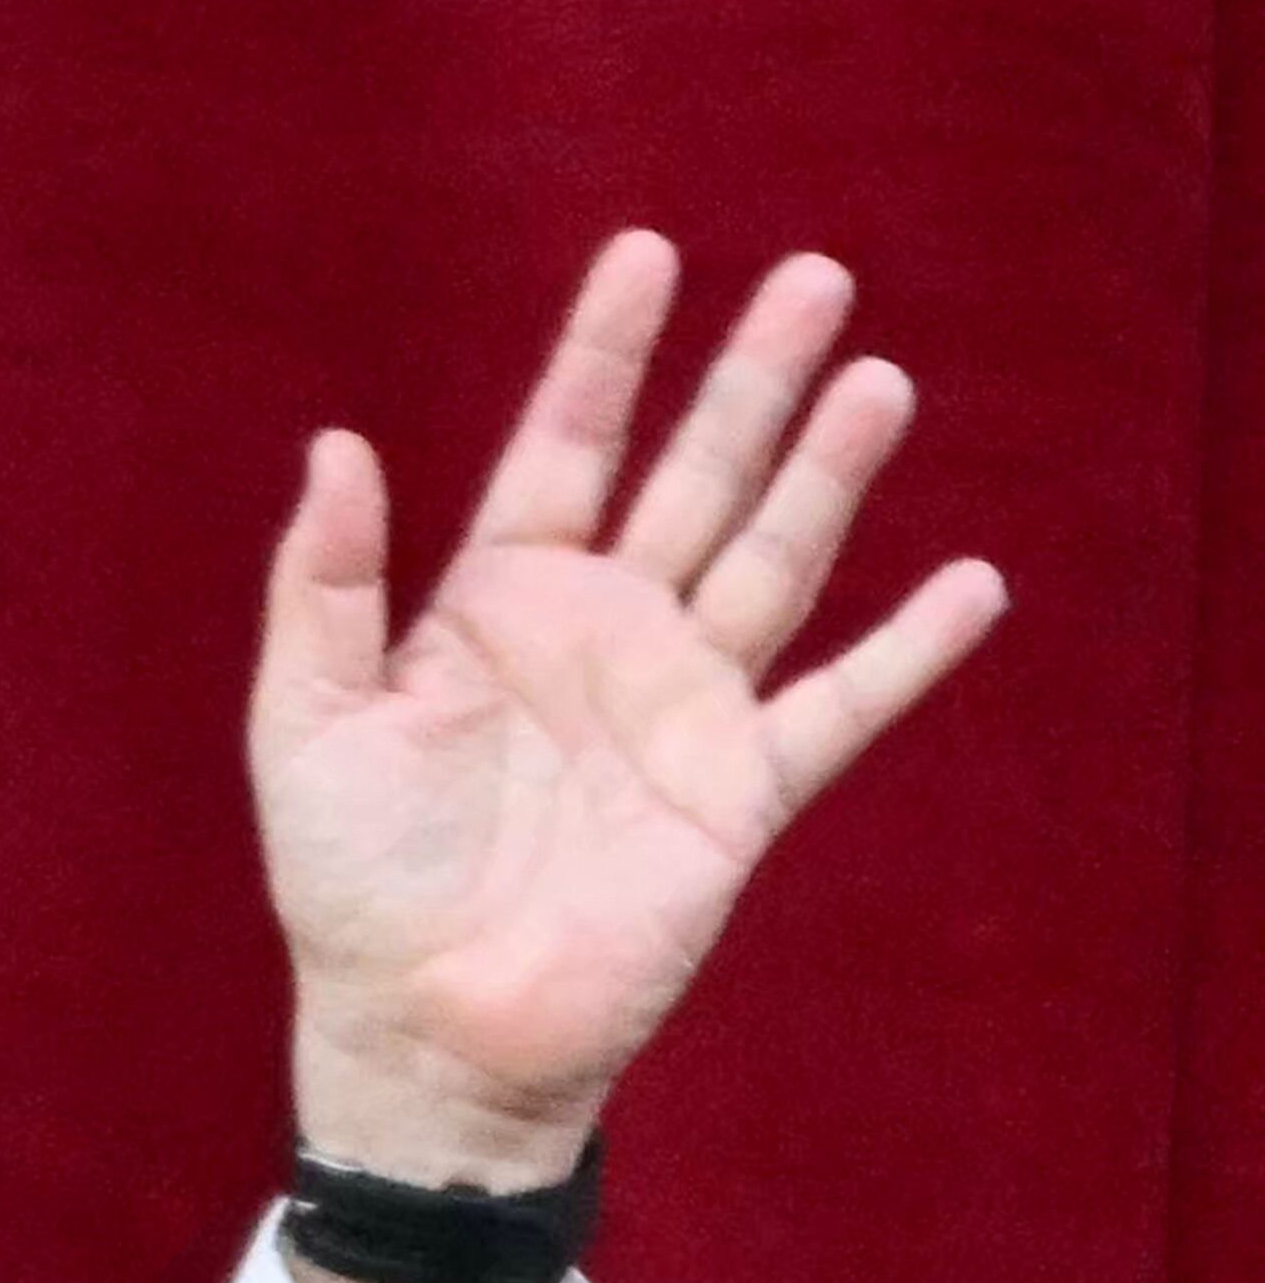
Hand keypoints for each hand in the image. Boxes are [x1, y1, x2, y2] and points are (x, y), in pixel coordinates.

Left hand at [250, 233, 1004, 1192]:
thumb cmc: (352, 886)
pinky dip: (907, 652)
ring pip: (772, 561)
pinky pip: (838, 708)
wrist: (425, 1031)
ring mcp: (678, 710)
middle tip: (816, 275)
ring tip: (881, 380)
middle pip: (692, 478)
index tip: (646, 251)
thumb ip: (324, 587)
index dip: (603, 354)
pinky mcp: (737, 794)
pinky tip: (971, 584)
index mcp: (497, 607)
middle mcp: (602, 637)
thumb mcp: (310, 723)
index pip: (562, 449)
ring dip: (830, 475)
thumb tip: (336, 444)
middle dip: (749, 381)